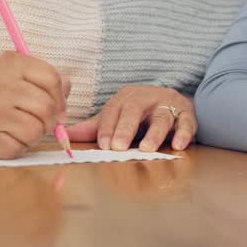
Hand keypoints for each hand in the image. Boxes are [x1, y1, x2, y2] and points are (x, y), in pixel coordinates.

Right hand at [0, 51, 69, 158]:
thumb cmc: (4, 97)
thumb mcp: (26, 78)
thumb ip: (52, 82)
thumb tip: (64, 103)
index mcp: (11, 62)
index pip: (52, 79)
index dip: (60, 96)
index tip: (55, 104)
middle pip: (47, 106)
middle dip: (50, 119)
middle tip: (39, 120)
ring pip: (37, 129)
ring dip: (36, 134)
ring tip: (22, 128)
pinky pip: (21, 146)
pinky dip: (21, 146)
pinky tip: (9, 137)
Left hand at [66, 86, 196, 151]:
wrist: (171, 100)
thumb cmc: (138, 114)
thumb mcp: (115, 117)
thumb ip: (91, 128)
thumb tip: (60, 133)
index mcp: (126, 97)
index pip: (113, 110)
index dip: (108, 128)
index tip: (104, 145)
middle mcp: (147, 97)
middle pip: (134, 110)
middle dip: (126, 128)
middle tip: (119, 147)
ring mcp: (168, 104)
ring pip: (162, 116)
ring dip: (154, 133)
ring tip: (147, 148)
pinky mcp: (187, 113)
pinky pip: (187, 122)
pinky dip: (184, 132)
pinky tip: (178, 145)